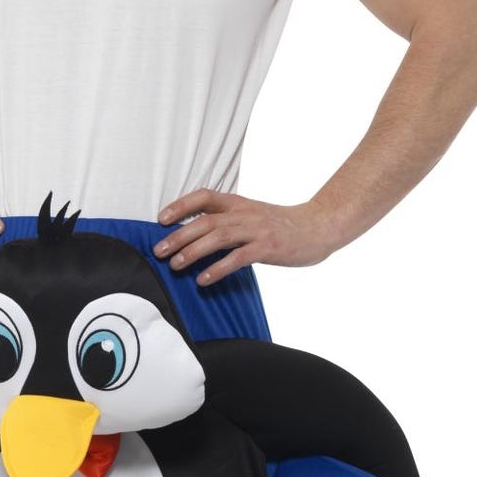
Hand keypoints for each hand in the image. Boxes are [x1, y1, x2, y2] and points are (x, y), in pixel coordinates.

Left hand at [151, 191, 336, 284]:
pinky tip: (203, 279)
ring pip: (218, 237)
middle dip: (178, 235)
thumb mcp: (252, 216)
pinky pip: (238, 257)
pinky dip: (218, 268)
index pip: (204, 196)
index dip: (180, 205)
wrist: (318, 227)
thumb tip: (195, 236)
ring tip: (175, 265)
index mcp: (238, 203)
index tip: (160, 219)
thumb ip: (228, 221)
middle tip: (158, 251)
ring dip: (193, 251)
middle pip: (205, 221)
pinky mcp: (268, 248)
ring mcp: (256, 230)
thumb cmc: (281, 226)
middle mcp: (244, 213)